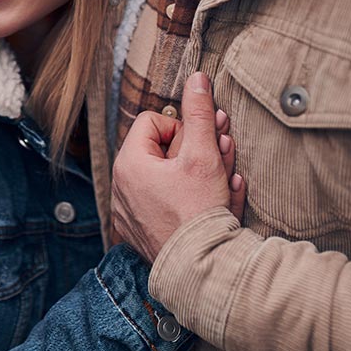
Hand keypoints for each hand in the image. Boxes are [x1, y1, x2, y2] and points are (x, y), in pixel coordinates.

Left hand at [111, 71, 245, 261]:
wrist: (203, 272)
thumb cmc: (199, 212)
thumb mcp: (203, 155)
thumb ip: (199, 113)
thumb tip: (197, 78)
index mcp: (128, 164)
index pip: (153, 122)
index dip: (182, 127)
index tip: (201, 143)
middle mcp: (121, 188)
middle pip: (162, 151)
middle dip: (198, 149)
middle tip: (224, 150)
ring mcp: (131, 214)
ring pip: (170, 179)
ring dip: (202, 173)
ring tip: (229, 177)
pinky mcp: (143, 235)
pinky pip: (168, 206)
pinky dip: (192, 201)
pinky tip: (221, 201)